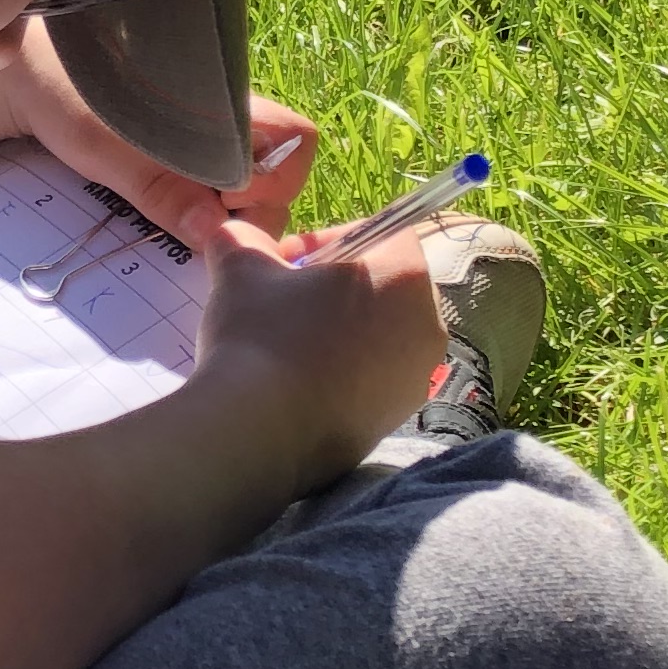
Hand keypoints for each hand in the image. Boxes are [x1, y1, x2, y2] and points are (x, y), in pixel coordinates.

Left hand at [8, 25, 321, 243]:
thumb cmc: (66, 92)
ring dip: (222, 218)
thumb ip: (160, 187)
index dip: (273, 179)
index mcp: (227, 101)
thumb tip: (214, 232)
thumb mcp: (103, 144)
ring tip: (173, 218)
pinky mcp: (188, 163)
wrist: (26, 74)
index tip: (222, 197)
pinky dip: (201, 216)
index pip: (296, 141)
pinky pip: (217, 196)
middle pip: (279, 177)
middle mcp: (231, 122)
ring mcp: (212, 143)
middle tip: (193, 224)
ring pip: (249, 192)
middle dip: (248, 212)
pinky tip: (168, 217)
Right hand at [188, 210, 449, 490]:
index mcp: (404, 273)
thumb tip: (239, 235)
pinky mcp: (398, 419)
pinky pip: (374, 380)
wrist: (260, 434)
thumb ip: (243, 238)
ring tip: (290, 345)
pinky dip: (344, 375)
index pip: (379, 234)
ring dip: (342, 332)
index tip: (288, 262)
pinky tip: (298, 384)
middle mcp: (427, 324)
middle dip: (339, 288)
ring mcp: (417, 377)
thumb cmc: (261, 335)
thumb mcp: (240, 267)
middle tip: (288, 300)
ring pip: (381, 336)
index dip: (330, 240)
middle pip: (385, 286)